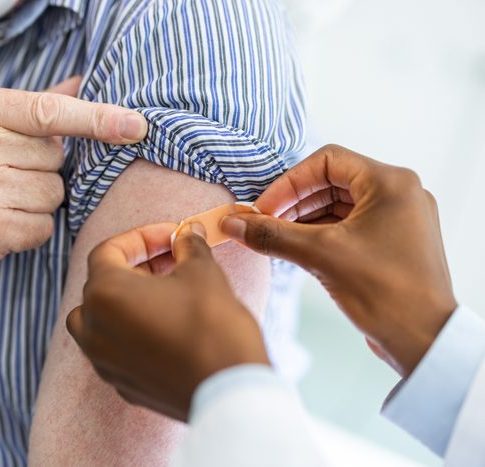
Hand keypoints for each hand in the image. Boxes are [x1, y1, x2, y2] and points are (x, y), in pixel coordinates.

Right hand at [0, 77, 148, 351]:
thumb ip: (24, 108)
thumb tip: (78, 85)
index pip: (49, 112)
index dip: (98, 118)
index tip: (136, 125)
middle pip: (56, 158)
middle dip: (41, 169)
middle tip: (0, 176)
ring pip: (54, 195)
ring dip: (36, 201)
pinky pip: (43, 228)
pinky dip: (28, 230)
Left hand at [66, 223, 268, 421]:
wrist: (228, 390)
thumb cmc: (212, 327)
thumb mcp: (202, 272)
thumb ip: (188, 247)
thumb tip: (188, 234)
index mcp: (104, 294)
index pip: (108, 251)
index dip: (142, 237)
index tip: (171, 236)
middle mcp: (93, 328)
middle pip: (101, 284)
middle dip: (136, 266)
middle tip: (171, 260)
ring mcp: (103, 361)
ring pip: (100, 319)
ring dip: (126, 300)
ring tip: (164, 293)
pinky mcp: (121, 384)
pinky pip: (115, 348)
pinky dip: (131, 331)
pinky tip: (165, 326)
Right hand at [221, 145, 456, 376]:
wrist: (424, 340)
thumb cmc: (386, 292)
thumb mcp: (320, 256)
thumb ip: (272, 235)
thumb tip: (233, 224)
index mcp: (391, 183)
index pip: (327, 161)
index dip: (289, 183)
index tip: (264, 208)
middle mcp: (398, 194)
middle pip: (331, 182)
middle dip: (293, 202)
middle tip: (264, 223)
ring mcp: (397, 219)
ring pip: (338, 205)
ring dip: (303, 219)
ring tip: (275, 238)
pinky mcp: (392, 242)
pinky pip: (348, 226)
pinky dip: (320, 234)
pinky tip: (296, 249)